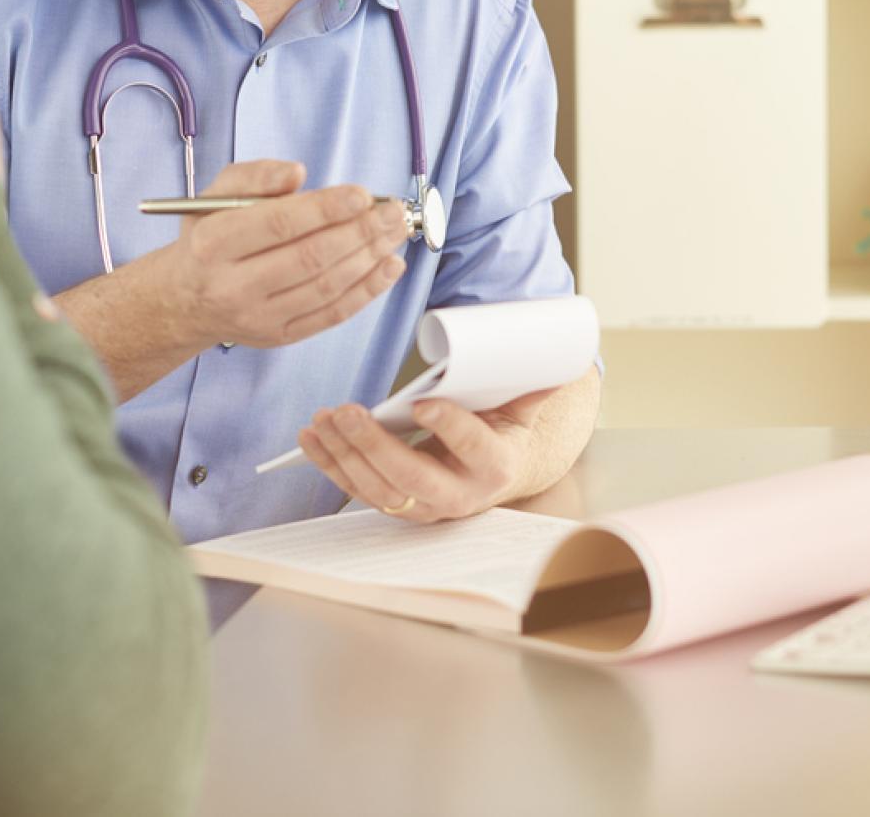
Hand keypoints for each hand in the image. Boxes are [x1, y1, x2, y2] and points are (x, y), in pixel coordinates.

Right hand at [152, 159, 408, 350]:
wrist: (184, 300)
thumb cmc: (208, 238)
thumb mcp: (215, 195)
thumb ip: (254, 176)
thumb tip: (296, 173)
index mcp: (214, 244)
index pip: (278, 224)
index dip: (325, 209)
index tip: (361, 194)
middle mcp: (233, 286)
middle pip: (309, 258)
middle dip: (360, 232)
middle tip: (392, 212)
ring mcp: (258, 317)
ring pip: (326, 288)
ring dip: (370, 258)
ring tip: (395, 232)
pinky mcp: (279, 336)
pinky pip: (331, 315)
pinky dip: (367, 291)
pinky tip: (389, 266)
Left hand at [295, 389, 556, 522]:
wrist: (494, 473)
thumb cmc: (504, 433)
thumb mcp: (522, 410)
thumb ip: (532, 387)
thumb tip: (558, 362)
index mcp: (496, 466)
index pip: (473, 449)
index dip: (449, 427)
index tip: (422, 402)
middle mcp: (459, 496)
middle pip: (412, 478)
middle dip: (375, 448)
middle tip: (348, 412)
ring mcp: (423, 507)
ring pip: (378, 488)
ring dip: (344, 454)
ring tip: (323, 418)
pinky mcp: (395, 505)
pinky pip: (357, 489)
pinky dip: (329, 464)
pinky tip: (310, 437)